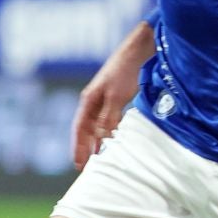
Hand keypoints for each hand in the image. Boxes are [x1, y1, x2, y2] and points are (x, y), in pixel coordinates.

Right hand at [71, 36, 150, 168]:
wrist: (139, 50)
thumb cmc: (125, 71)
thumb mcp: (117, 97)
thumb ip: (109, 117)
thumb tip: (102, 139)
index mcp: (88, 100)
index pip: (79, 128)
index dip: (78, 147)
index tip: (78, 164)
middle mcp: (93, 100)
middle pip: (86, 129)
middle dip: (85, 147)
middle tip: (86, 167)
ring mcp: (104, 98)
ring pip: (98, 125)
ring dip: (97, 141)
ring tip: (98, 158)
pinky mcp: (117, 97)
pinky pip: (110, 120)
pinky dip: (110, 132)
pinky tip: (115, 140)